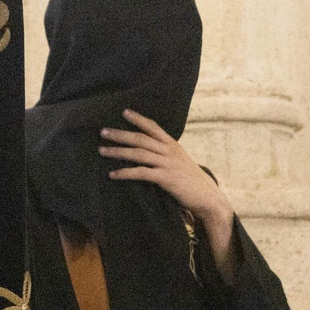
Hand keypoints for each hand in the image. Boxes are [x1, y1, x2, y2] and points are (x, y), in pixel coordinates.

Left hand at [99, 109, 237, 279]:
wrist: (208, 197)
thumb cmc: (191, 181)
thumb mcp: (180, 162)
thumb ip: (166, 155)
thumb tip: (150, 152)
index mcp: (173, 145)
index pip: (153, 127)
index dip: (138, 119)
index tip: (124, 112)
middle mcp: (169, 151)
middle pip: (140, 138)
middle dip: (120, 134)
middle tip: (103, 132)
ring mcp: (167, 164)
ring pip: (138, 154)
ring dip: (118, 152)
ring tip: (102, 150)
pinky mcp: (165, 178)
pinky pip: (141, 173)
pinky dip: (125, 173)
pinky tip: (113, 174)